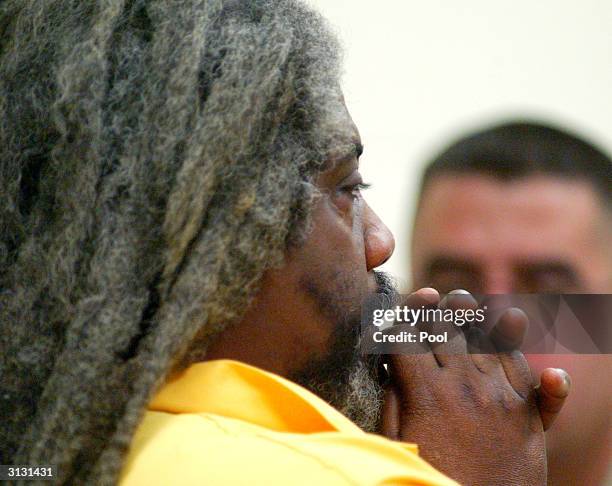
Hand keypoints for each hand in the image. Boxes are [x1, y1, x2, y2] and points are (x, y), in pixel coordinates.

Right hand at [380, 288, 570, 485]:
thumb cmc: (431, 477)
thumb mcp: (398, 442)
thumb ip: (393, 399)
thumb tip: (392, 364)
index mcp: (426, 394)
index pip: (409, 337)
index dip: (403, 317)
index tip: (402, 311)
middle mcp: (464, 386)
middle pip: (448, 330)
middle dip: (437, 310)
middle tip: (434, 297)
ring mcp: (498, 395)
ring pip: (485, 339)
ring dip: (473, 316)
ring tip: (465, 302)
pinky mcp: (524, 410)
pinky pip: (520, 364)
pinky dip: (515, 345)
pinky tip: (510, 326)